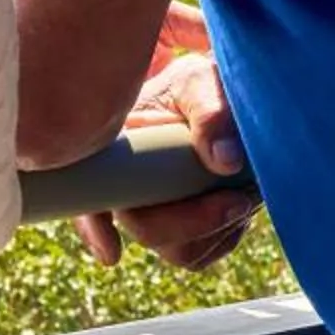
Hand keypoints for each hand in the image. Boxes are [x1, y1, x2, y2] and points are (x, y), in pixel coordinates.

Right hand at [76, 26, 257, 271]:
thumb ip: (210, 111)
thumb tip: (225, 163)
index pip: (91, 196)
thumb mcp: (202, 81)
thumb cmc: (202, 82)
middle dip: (196, 222)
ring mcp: (155, 211)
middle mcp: (128, 187)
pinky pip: (203, 253)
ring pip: (179, 251)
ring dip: (217, 229)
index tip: (113, 254)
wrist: (225, 95)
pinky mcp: (182, 228)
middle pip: (147, 231)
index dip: (95, 229)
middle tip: (238, 199)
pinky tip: (238, 199)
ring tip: (243, 192)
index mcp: (116, 152)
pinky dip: (227, 234)